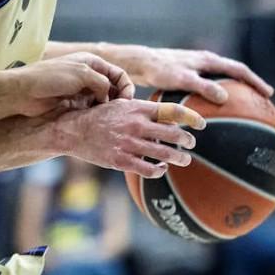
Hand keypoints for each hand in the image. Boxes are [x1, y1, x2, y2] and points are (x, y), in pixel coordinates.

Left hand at [13, 52, 133, 116]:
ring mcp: (81, 91)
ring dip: (108, 109)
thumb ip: (101, 83)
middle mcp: (88, 76)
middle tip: (119, 113)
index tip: (126, 102)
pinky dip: (98, 115)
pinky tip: (98, 122)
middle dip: (118, 100)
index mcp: (91, 62)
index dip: (126, 87)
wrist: (23, 92)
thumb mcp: (81, 74)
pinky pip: (92, 110)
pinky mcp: (74, 104)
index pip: (118, 74)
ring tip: (109, 119)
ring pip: (103, 101)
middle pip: (113, 89)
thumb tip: (109, 97)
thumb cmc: (50, 78)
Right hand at [53, 99, 205, 177]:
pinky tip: (161, 169)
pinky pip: (148, 169)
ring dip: (179, 158)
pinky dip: (159, 170)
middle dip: (187, 140)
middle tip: (191, 143)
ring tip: (184, 159)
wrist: (72, 130)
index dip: (191, 117)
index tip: (201, 123)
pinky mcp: (121, 160)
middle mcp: (135, 125)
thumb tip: (166, 114)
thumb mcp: (120, 104)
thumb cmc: (98, 116)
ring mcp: (129, 144)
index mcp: (137, 108)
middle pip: (173, 133)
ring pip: (164, 153)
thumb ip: (142, 110)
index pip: (172, 110)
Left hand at [116, 46, 272, 103]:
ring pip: (223, 79)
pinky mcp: (190, 75)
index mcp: (209, 60)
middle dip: (250, 85)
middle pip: (235, 73)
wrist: (140, 63)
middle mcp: (206, 61)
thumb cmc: (160, 70)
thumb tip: (224, 97)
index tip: (267, 94)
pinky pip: (210, 85)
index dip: (254, 81)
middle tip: (263, 100)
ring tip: (244, 106)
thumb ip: (202, 87)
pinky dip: (218, 95)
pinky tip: (216, 110)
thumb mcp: (182, 79)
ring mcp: (199, 67)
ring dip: (236, 89)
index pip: (238, 69)